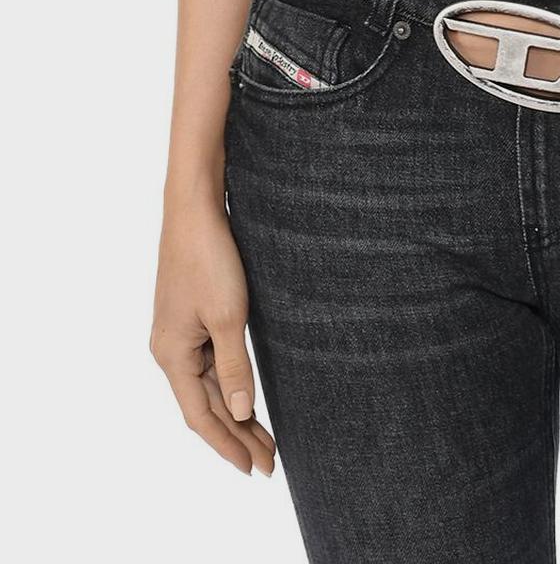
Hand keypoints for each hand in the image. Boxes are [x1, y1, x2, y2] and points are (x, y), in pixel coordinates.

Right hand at [150, 193, 275, 476]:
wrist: (195, 210)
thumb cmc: (210, 258)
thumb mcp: (229, 316)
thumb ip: (234, 368)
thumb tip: (240, 412)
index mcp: (172, 355)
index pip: (201, 416)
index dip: (228, 445)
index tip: (254, 469)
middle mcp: (170, 350)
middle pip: (205, 405)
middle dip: (237, 435)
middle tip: (270, 462)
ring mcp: (179, 334)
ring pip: (209, 386)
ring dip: (236, 412)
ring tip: (264, 438)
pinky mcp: (191, 317)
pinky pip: (210, 364)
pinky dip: (229, 385)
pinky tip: (245, 396)